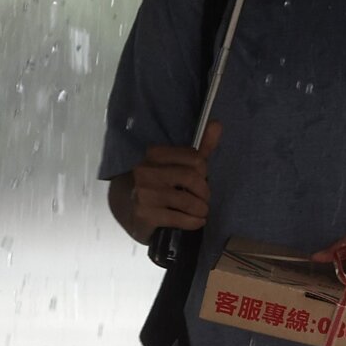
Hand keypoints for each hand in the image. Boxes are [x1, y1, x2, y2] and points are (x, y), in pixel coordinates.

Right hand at [125, 121, 222, 237]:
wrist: (127, 208)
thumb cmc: (158, 184)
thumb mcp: (177, 164)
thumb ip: (200, 147)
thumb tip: (217, 124)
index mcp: (155, 154)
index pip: (195, 158)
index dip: (204, 172)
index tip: (201, 179)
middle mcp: (147, 171)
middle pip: (193, 178)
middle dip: (204, 192)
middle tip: (204, 200)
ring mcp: (144, 193)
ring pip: (188, 200)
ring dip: (201, 209)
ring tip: (201, 212)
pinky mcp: (145, 214)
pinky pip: (179, 218)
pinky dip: (194, 222)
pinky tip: (196, 222)